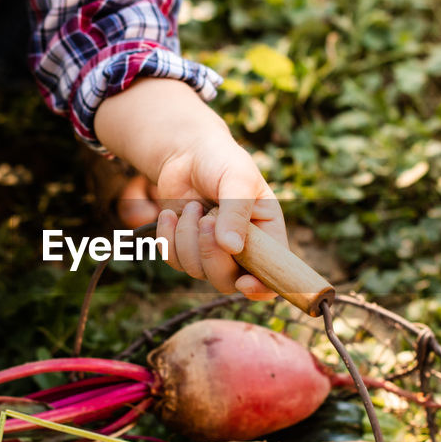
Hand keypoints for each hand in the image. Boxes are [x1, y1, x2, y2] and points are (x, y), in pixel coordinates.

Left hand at [92, 78, 286, 299]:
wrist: (188, 153)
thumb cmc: (222, 161)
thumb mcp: (237, 179)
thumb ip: (236, 213)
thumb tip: (231, 248)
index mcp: (267, 235)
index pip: (272, 276)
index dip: (261, 289)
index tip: (244, 283)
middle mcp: (242, 250)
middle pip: (227, 281)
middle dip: (211, 253)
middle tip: (206, 218)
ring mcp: (212, 252)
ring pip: (196, 270)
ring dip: (188, 237)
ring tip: (192, 207)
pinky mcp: (185, 248)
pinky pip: (173, 260)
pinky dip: (168, 238)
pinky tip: (170, 214)